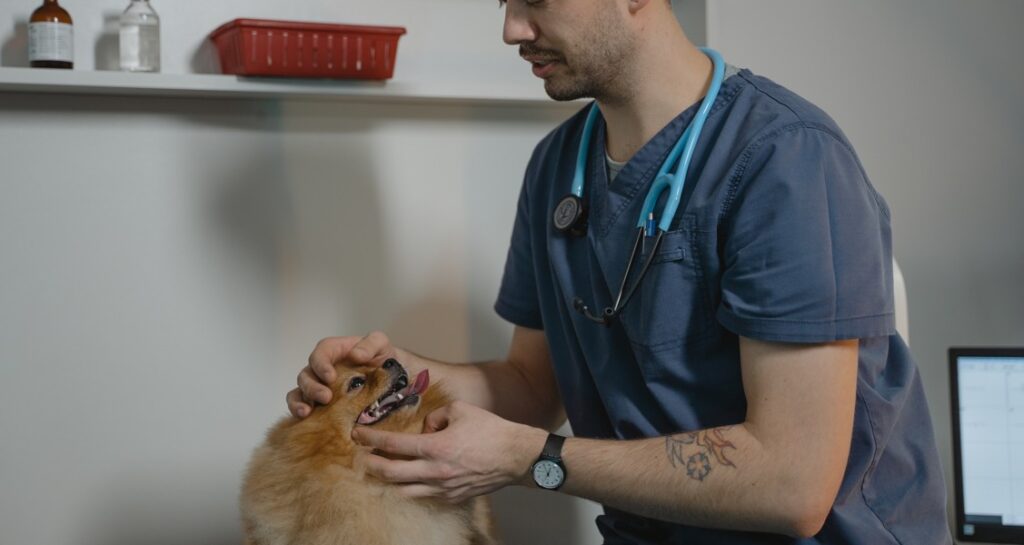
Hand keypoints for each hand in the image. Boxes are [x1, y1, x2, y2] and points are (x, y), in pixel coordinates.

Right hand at [286, 331, 400, 417]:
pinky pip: (301, 408)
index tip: (330, 377)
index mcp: (333, 351)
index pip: (320, 354)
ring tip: (306, 413)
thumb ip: (371, 344)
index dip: (321, 365)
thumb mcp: (381, 344)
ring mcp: (318, 388)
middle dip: (312, 387)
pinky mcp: (319, 405)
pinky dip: (298, 413)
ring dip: (299, 402)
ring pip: (299, 392)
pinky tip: (304, 421)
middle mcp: (321, 369)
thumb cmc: (382, 358)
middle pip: (306, 375)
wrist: (391, 379)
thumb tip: (356, 355)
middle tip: (326, 398)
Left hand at [352, 401, 546, 502]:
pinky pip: (423, 495)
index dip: (371, 439)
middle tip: (360, 457)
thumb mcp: (460, 410)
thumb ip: (435, 416)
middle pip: (390, 473)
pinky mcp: (451, 497)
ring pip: (403, 490)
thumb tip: (424, 428)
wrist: (515, 456)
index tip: (358, 434)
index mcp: (435, 447)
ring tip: (380, 471)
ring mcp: (442, 488)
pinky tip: (408, 480)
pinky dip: (411, 488)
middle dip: (370, 465)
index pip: (393, 444)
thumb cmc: (490, 430)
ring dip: (388, 481)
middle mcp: (434, 471)